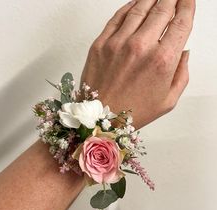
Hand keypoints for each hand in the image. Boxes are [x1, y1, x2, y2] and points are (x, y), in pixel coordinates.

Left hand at [80, 0, 194, 128]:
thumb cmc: (133, 112)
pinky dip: (129, 7)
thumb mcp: (168, 100)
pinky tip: (136, 4)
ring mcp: (118, 43)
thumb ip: (181, 74)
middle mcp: (141, 47)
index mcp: (162, 61)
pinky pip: (117, 17)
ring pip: (140, 8)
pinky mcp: (100, 44)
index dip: (187, 6)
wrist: (100, 119)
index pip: (181, 22)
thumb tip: (183, 52)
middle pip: (162, 9)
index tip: (188, 0)